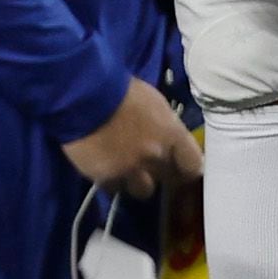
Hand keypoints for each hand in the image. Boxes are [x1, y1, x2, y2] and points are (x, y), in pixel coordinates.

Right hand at [62, 76, 203, 198]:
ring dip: (136, 180)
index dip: (186, 167)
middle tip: (150, 165)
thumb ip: (164, 125)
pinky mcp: (106, 178)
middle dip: (161, 173)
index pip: (193, 165)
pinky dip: (110, 179)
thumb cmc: (120, 89)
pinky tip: (103, 166)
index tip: (180, 166)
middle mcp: (156, 157)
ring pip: (143, 189)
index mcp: (172, 134)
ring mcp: (131, 170)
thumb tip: (166, 134)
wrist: (83, 95)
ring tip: (124, 168)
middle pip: (169, 179)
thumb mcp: (153, 101)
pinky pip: (114, 188)